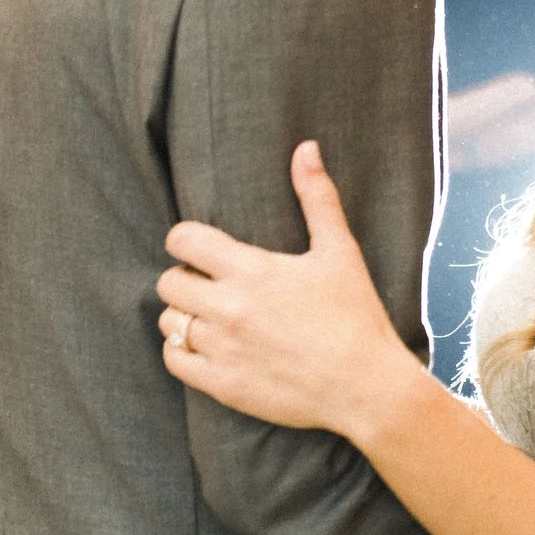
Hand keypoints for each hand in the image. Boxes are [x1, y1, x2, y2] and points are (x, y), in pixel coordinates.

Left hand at [159, 141, 424, 436]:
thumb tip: (306, 148)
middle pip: (169, 282)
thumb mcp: (339, 251)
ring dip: (183, 315)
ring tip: (208, 316)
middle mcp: (228, 308)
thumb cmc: (355, 316)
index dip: (186, 240)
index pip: (183, 240)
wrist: (365, 386)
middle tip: (209, 284)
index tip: (200, 249)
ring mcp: (221, 348)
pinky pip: (174, 360)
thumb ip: (317, 197)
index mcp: (251, 270)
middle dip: (185, 278)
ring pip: (169, 322)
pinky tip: (205, 346)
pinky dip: (181, 350)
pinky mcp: (221, 384)